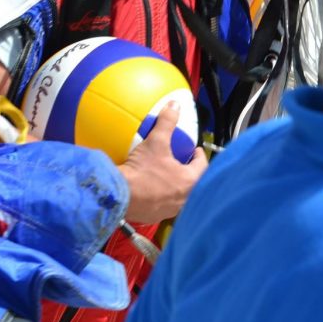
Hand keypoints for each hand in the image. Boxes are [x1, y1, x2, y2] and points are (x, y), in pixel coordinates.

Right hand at [118, 103, 206, 224]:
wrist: (119, 196)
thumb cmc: (142, 171)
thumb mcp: (156, 142)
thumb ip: (167, 122)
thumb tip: (175, 105)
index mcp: (190, 181)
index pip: (202, 167)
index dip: (199, 157)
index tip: (194, 151)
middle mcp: (184, 198)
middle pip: (193, 183)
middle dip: (189, 172)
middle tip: (182, 162)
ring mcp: (171, 210)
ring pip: (180, 196)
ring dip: (177, 185)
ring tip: (167, 175)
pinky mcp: (156, 216)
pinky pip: (165, 204)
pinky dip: (163, 196)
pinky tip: (153, 189)